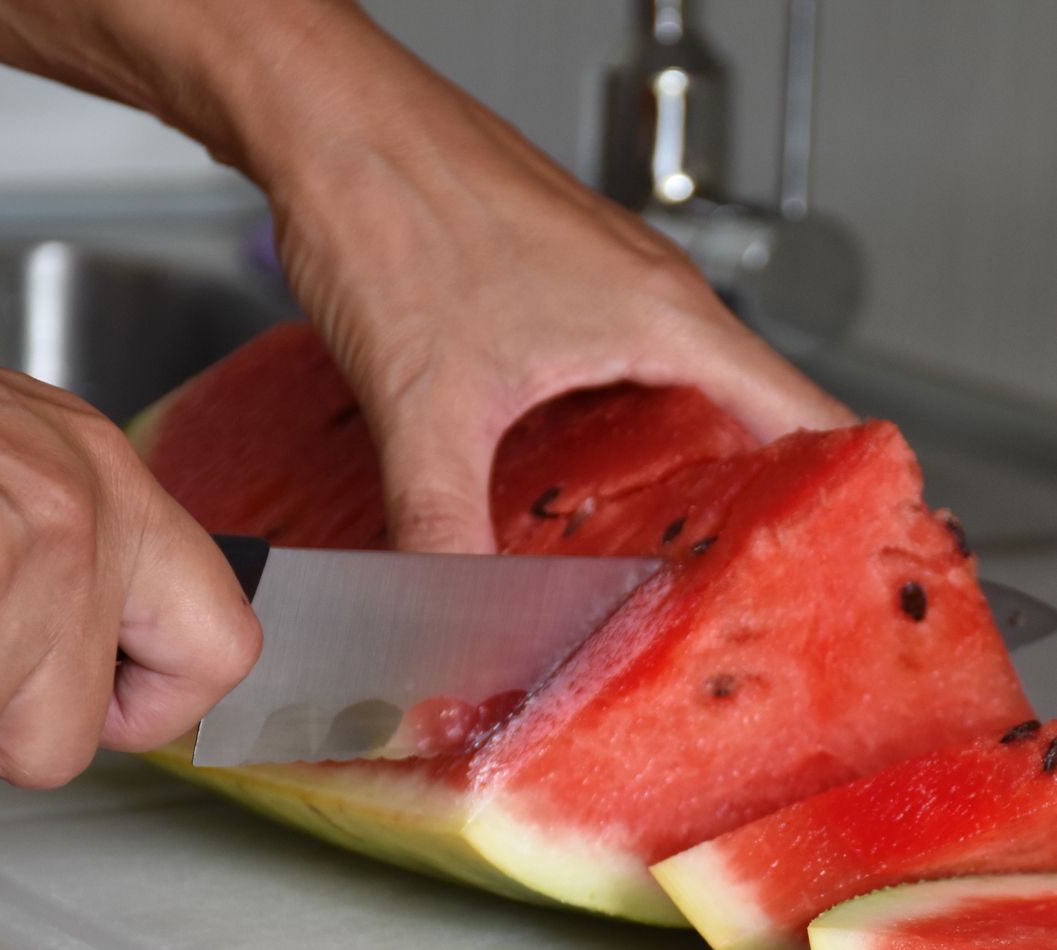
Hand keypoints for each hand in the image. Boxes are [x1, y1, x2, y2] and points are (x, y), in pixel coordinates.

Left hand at [254, 10, 854, 551]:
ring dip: (670, 477)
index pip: (807, 419)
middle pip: (747, 421)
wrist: (328, 123)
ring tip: (655, 558)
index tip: (837, 564)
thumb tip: (454, 609)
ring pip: (676, 400)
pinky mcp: (556, 291)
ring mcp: (606, 290)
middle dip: (742, 511)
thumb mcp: (425, 405)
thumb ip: (442, 524)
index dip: (835, 499)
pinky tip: (565, 487)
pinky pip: (616, 378)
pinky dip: (610, 441)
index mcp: (666, 319)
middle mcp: (652, 298)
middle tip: (727, 592)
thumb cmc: (391, 207)